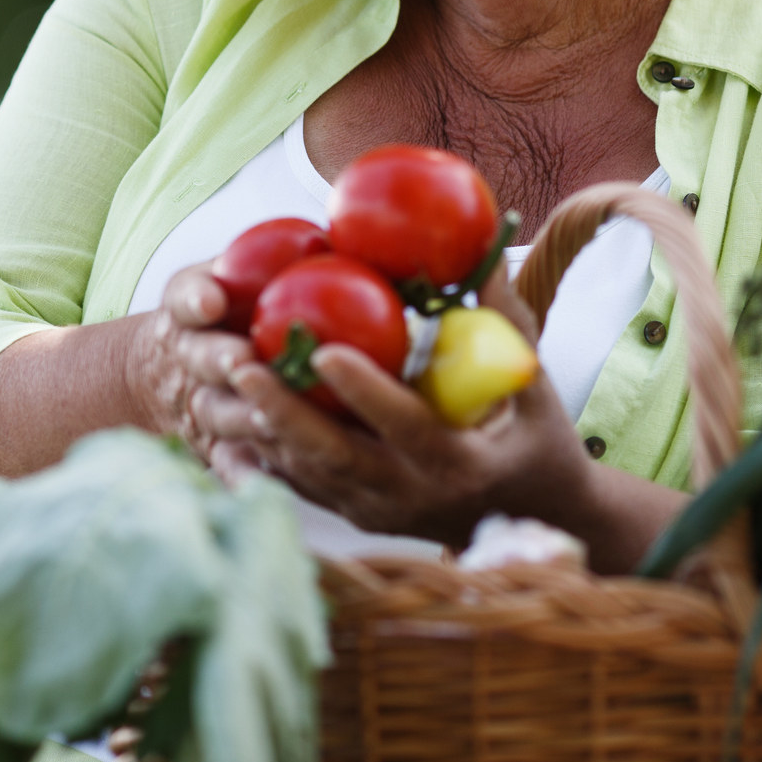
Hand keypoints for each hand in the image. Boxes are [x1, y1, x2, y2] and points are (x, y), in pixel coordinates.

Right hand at [127, 260, 256, 465]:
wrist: (161, 374)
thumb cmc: (216, 310)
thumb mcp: (217, 277)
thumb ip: (259, 259)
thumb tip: (329, 221)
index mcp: (187, 311)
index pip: (185, 298)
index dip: (195, 298)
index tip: (210, 300)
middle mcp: (188, 356)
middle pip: (201, 357)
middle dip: (218, 358)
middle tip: (240, 359)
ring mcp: (199, 405)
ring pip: (216, 411)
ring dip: (238, 416)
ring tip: (264, 418)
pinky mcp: (213, 447)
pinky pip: (225, 462)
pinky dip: (238, 474)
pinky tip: (258, 484)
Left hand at [204, 266, 593, 545]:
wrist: (535, 514)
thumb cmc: (536, 434)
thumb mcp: (530, 378)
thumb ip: (500, 315)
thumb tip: (482, 244)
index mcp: (459, 462)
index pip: (404, 425)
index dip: (365, 391)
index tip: (325, 351)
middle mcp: (413, 497)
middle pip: (335, 458)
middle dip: (284, 413)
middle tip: (240, 365)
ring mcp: (380, 513)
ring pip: (309, 475)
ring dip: (264, 430)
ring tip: (226, 380)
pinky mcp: (358, 518)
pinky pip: (303, 488)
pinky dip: (266, 456)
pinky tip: (230, 420)